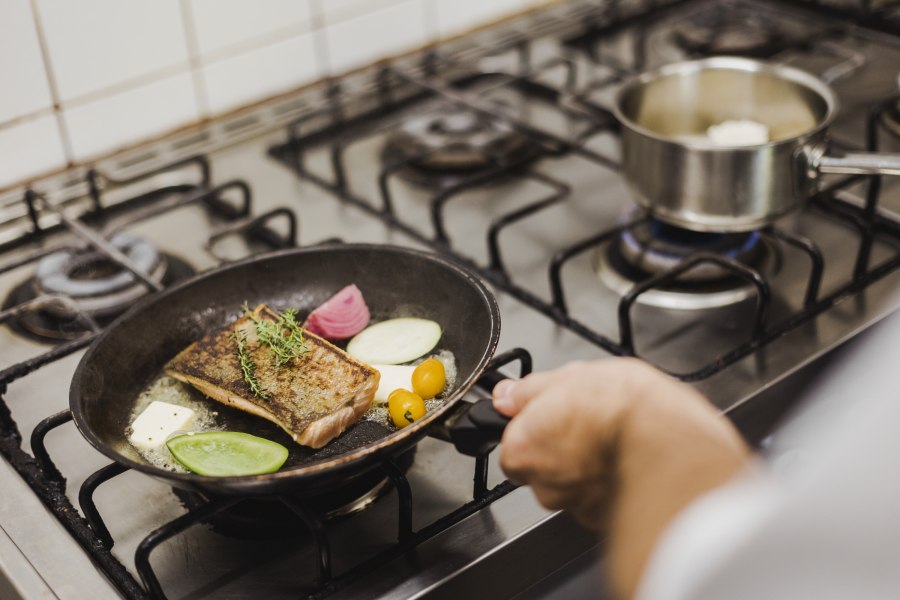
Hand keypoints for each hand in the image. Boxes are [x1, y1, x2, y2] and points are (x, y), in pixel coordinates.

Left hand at [493, 357, 751, 598]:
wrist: (671, 445)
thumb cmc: (624, 410)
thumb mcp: (572, 376)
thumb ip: (531, 389)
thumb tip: (508, 394)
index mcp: (523, 448)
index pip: (514, 443)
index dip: (537, 425)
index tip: (555, 414)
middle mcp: (543, 485)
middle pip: (543, 466)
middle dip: (563, 449)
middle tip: (590, 424)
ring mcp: (575, 507)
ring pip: (573, 485)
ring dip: (589, 468)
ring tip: (615, 441)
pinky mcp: (606, 521)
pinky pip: (600, 501)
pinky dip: (610, 485)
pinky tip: (628, 461)